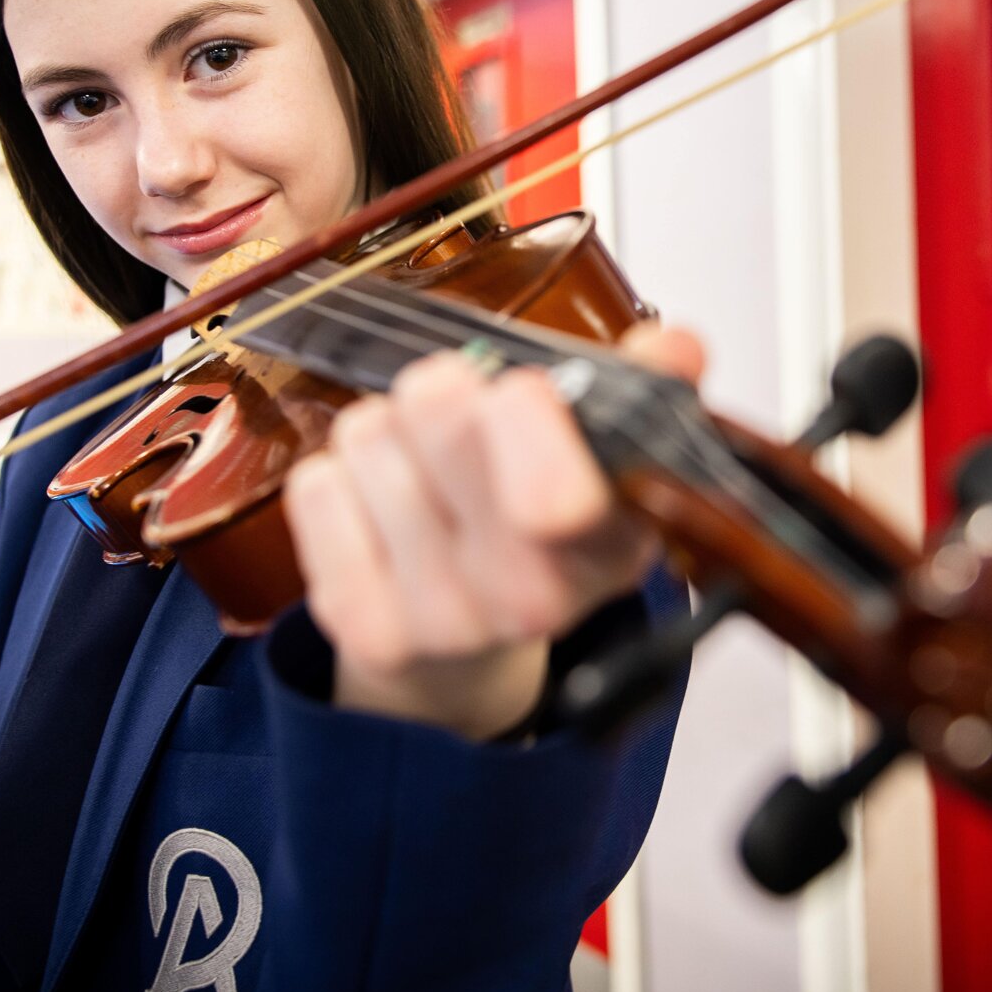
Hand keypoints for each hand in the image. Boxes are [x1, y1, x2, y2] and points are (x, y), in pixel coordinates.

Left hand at [282, 323, 705, 739]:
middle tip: (466, 411)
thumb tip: (674, 348)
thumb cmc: (538, 525)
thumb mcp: (610, 459)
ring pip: (370, 434)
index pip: (554, 491)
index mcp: (604, 549)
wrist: (468, 643)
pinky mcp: (353, 622)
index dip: (526, 416)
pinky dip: (341, 476)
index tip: (523, 391)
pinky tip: (382, 508)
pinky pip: (317, 485)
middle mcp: (525, 598)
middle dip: (448, 388)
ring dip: (391, 432)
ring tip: (427, 469)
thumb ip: (646, 390)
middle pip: (440, 412)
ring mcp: (435, 618)